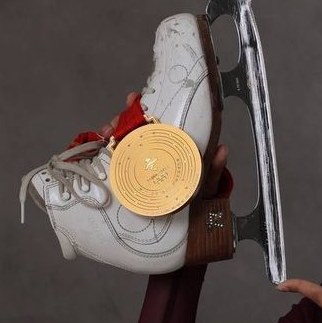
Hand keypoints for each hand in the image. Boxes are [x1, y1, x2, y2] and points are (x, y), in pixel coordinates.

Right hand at [100, 91, 230, 199]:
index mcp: (173, 146)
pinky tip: (99, 150)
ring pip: (123, 142)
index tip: (133, 100)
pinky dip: (106, 154)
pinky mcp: (131, 178)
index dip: (143, 107)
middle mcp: (156, 150)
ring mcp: (142, 163)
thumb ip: (212, 169)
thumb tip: (222, 150)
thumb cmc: (199, 196)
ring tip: (105, 134)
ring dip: (111, 134)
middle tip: (114, 123)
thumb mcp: (206, 182)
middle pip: (136, 128)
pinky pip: (117, 162)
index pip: (157, 120)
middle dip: (122, 119)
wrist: (191, 223)